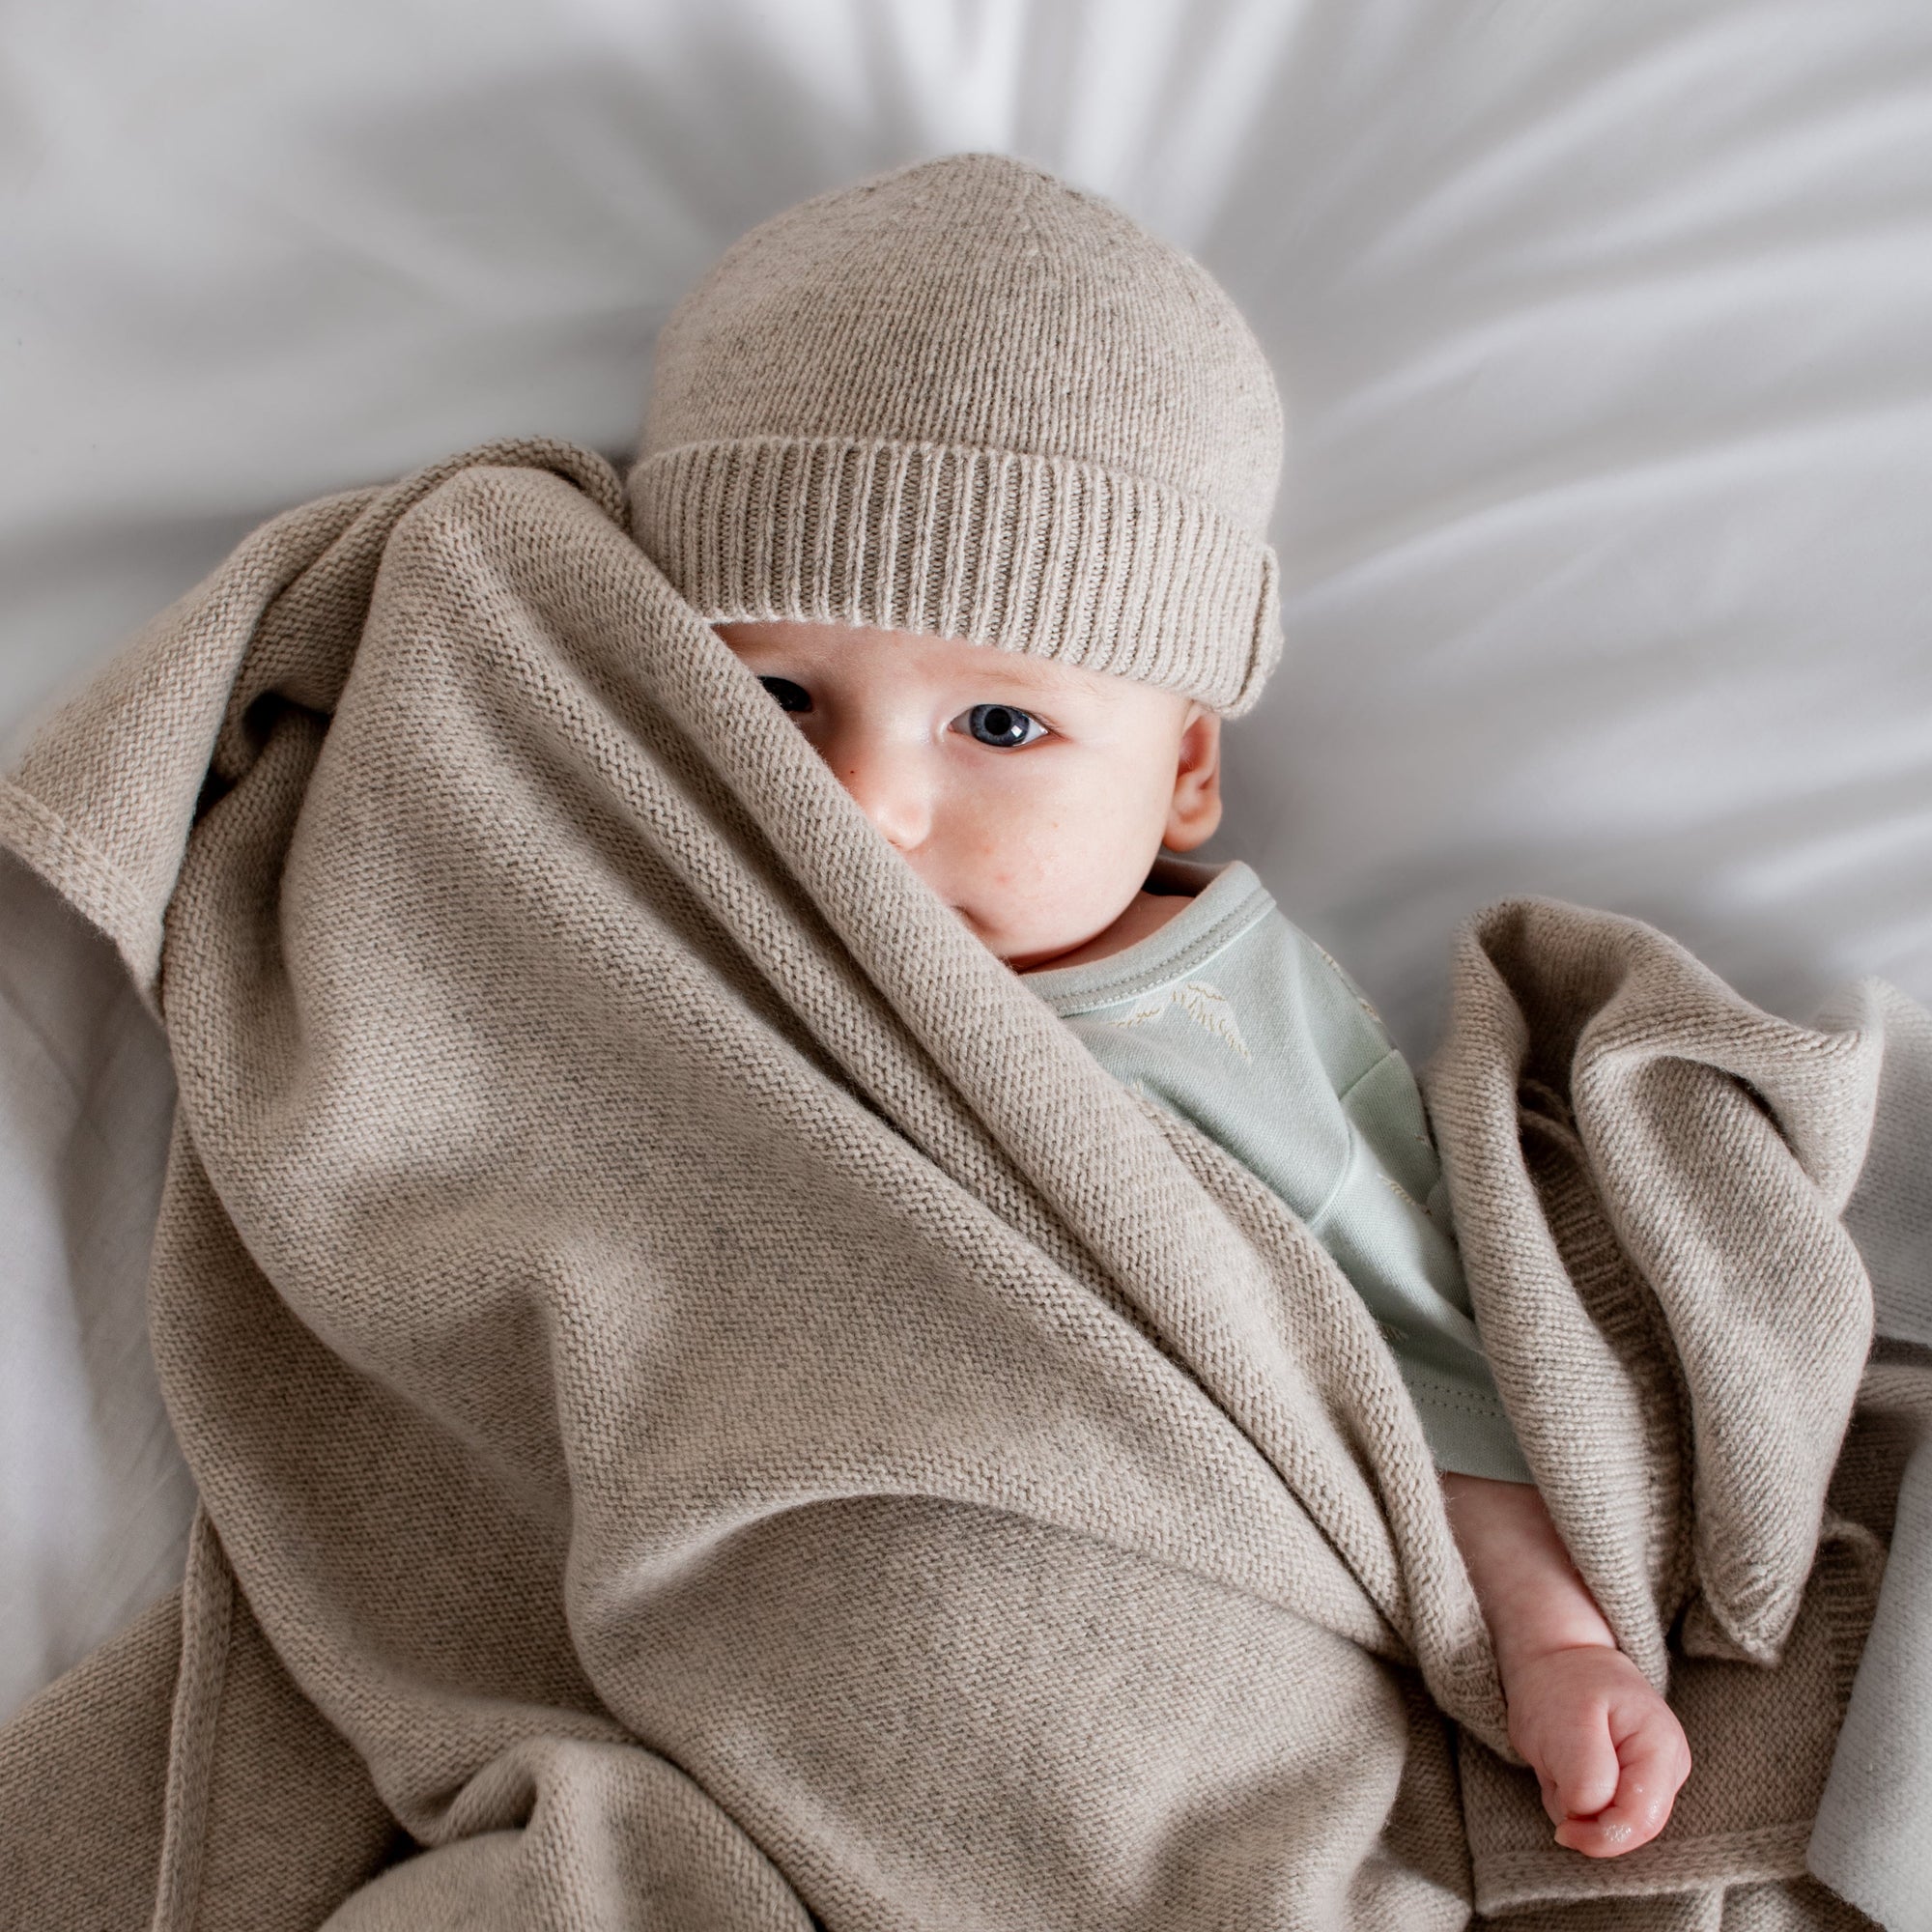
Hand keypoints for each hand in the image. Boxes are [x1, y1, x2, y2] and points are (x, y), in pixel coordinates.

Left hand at [1503, 1642, 1691, 1856]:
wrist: (1558, 1660)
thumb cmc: (1561, 1687)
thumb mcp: (1564, 1726)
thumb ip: (1585, 1779)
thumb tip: (1591, 1818)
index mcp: (1660, 1748)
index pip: (1642, 1820)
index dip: (1600, 1837)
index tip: (1562, 1830)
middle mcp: (1668, 1767)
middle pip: (1630, 1829)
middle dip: (1585, 1814)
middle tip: (1555, 1769)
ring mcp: (1652, 1777)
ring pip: (1610, 1824)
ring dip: (1574, 1802)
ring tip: (1560, 1758)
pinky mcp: (1630, 1784)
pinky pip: (1599, 1814)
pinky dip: (1573, 1797)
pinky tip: (1565, 1765)